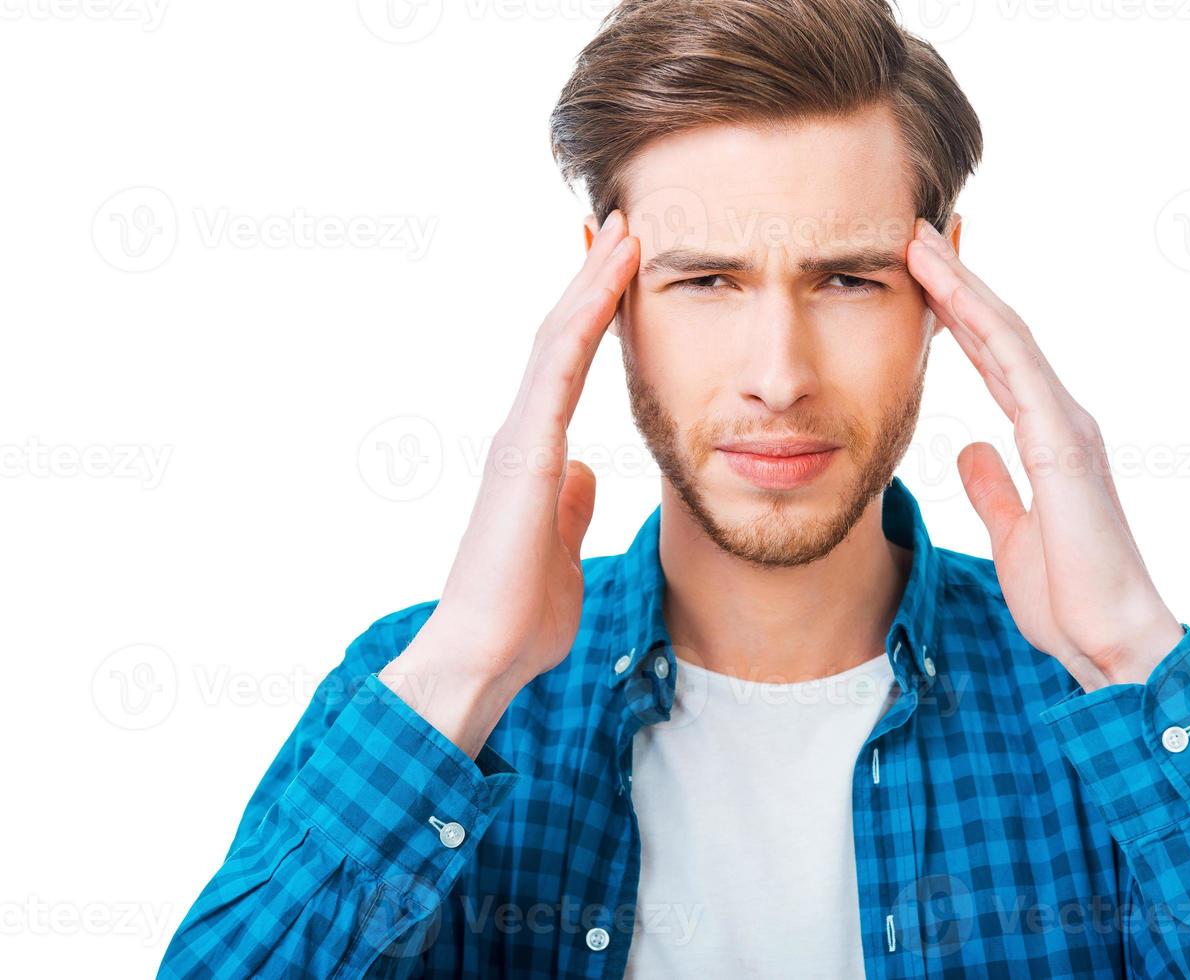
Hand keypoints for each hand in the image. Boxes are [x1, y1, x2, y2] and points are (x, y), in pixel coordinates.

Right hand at [379, 210, 639, 753]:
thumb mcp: (561, 546)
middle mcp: (524, 434)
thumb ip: (570, 504)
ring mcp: (520, 438)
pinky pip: (558, 368)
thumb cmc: (521, 612)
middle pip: (559, 337)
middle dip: (592, 279)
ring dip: (592, 280)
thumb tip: (584, 475)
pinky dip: (587, 317)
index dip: (594, 315)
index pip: (567, 367)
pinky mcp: (523, 452)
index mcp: (536, 454)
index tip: (620, 272)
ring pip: (556, 338)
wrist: (484, 655)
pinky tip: (612, 278)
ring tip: (623, 227)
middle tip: (621, 223)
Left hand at [906, 218, 1181, 691]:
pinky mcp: (1065, 445)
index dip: (954, 316)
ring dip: (963, 288)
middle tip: (913, 234)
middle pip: (998, 333)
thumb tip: (970, 448)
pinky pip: (1020, 373)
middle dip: (955, 283)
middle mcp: (1058, 418)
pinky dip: (986, 329)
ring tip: (921, 244)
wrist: (1111, 641)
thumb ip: (994, 486)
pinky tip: (955, 297)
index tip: (917, 278)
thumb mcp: (1012, 533)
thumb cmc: (1070, 597)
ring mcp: (1065, 426)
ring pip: (1008, 338)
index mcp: (1044, 436)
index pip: (992, 359)